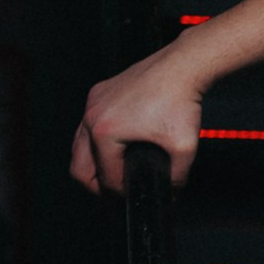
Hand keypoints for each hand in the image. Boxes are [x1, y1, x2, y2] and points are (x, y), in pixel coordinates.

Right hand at [72, 41, 206, 194]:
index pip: (104, 177)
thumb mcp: (184, 148)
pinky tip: (114, 146)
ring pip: (79, 144)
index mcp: (105, 132)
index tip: (131, 196)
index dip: (118, 193)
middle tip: (114, 193)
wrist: (182, 67)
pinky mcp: (100, 92)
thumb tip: (172, 192)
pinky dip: (96, 140)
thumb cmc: (181, 99)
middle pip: (79, 166)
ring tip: (112, 174)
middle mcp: (93, 116)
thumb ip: (177, 177)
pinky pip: (89, 124)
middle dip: (95, 185)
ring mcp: (94, 102)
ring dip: (93, 163)